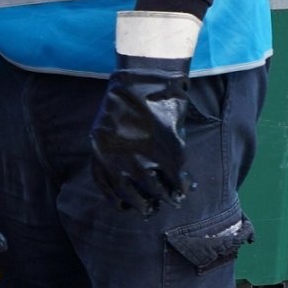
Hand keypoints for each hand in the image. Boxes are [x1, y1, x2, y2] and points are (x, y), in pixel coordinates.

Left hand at [90, 11, 199, 216]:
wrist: (145, 77)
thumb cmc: (127, 97)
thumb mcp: (108, 124)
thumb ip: (114, 148)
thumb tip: (128, 174)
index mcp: (99, 150)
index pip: (106, 186)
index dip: (117, 200)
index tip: (125, 207)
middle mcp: (118, 159)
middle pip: (130, 194)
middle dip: (142, 205)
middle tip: (151, 209)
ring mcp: (143, 158)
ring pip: (155, 190)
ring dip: (166, 198)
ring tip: (173, 200)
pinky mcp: (168, 153)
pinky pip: (177, 179)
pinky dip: (184, 185)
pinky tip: (188, 186)